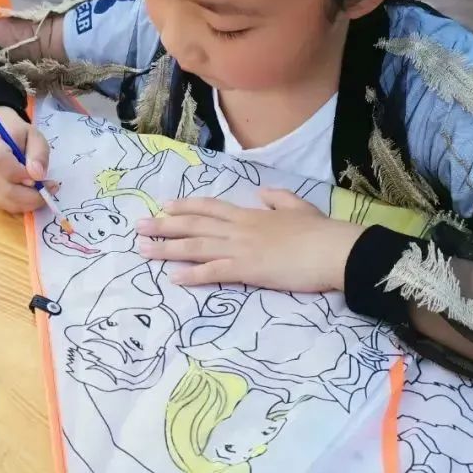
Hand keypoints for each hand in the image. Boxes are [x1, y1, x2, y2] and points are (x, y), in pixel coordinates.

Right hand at [0, 107, 52, 213]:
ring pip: (5, 203)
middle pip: (6, 192)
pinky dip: (20, 204)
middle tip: (50, 189)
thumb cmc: (15, 134)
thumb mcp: (33, 135)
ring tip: (41, 191)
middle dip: (33, 197)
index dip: (27, 178)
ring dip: (28, 203)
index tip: (46, 179)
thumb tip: (38, 175)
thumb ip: (38, 153)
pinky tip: (29, 193)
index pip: (6, 169)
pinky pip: (3, 205)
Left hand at [135, 189, 364, 291]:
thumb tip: (263, 193)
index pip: (210, 207)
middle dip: (164, 225)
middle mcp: (239, 228)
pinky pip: (214, 272)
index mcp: (250, 214)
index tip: (164, 205)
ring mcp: (241, 249)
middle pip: (194, 225)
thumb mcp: (297, 206)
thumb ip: (277, 199)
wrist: (333, 249)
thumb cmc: (319, 230)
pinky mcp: (248, 270)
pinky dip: (192, 275)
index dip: (185, 206)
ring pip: (196, 246)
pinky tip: (174, 278)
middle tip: (139, 226)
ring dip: (167, 248)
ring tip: (144, 249)